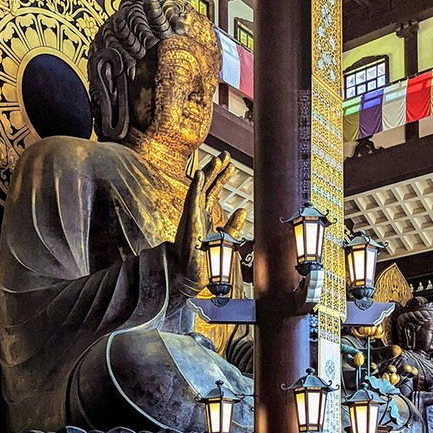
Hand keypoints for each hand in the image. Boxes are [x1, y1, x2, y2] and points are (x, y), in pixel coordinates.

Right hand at [172, 152, 242, 293]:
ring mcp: (192, 217)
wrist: (191, 278)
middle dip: (215, 169)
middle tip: (225, 154)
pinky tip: (199, 174)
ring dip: (208, 173)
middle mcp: (196, 213)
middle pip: (206, 186)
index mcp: (204, 216)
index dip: (221, 177)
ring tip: (217, 159)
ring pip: (199, 190)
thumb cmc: (204, 261)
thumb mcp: (225, 239)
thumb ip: (233, 225)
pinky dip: (195, 187)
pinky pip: (192, 202)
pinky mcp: (190, 224)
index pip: (212, 191)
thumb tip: (242, 209)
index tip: (231, 165)